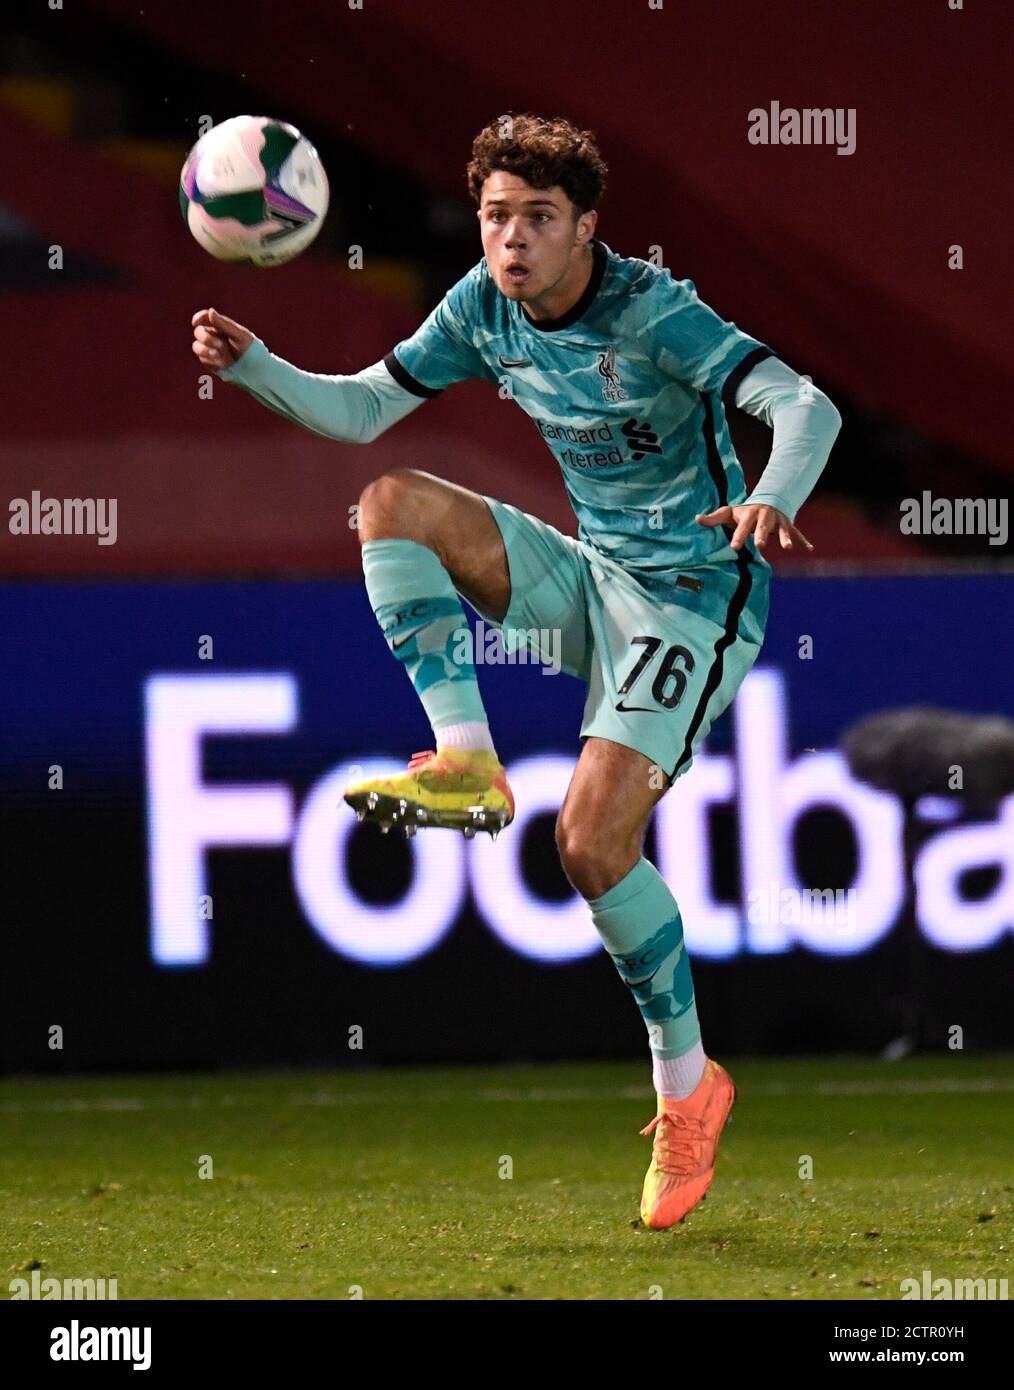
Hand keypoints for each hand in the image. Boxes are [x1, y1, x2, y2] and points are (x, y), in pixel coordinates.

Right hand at [191, 307, 253, 369]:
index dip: (198, 318)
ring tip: (220, 356)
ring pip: (196, 346)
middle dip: (207, 338)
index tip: (196, 322)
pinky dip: (213, 361)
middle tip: (221, 345)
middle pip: (198, 332)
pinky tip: (224, 364)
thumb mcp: (239, 335)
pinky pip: (203, 359)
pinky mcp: (209, 362)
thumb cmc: (250, 349)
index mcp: (220, 326)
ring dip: (206, 351)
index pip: (204, 317)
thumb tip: (211, 311)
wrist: (254, 370)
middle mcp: (212, 336)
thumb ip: (224, 324)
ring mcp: (209, 349)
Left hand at [695, 503, 812, 552]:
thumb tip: (696, 519)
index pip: (742, 526)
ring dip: (785, 538)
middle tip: (760, 545)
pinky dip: (803, 541)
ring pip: (782, 530)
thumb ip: (714, 518)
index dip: (739, 536)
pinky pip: (797, 533)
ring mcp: (777, 521)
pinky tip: (810, 549)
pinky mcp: (787, 525)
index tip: (734, 547)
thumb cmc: (743, 513)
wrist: (766, 501)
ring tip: (787, 548)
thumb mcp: (728, 513)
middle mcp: (764, 517)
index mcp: (749, 514)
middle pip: (763, 527)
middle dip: (762, 535)